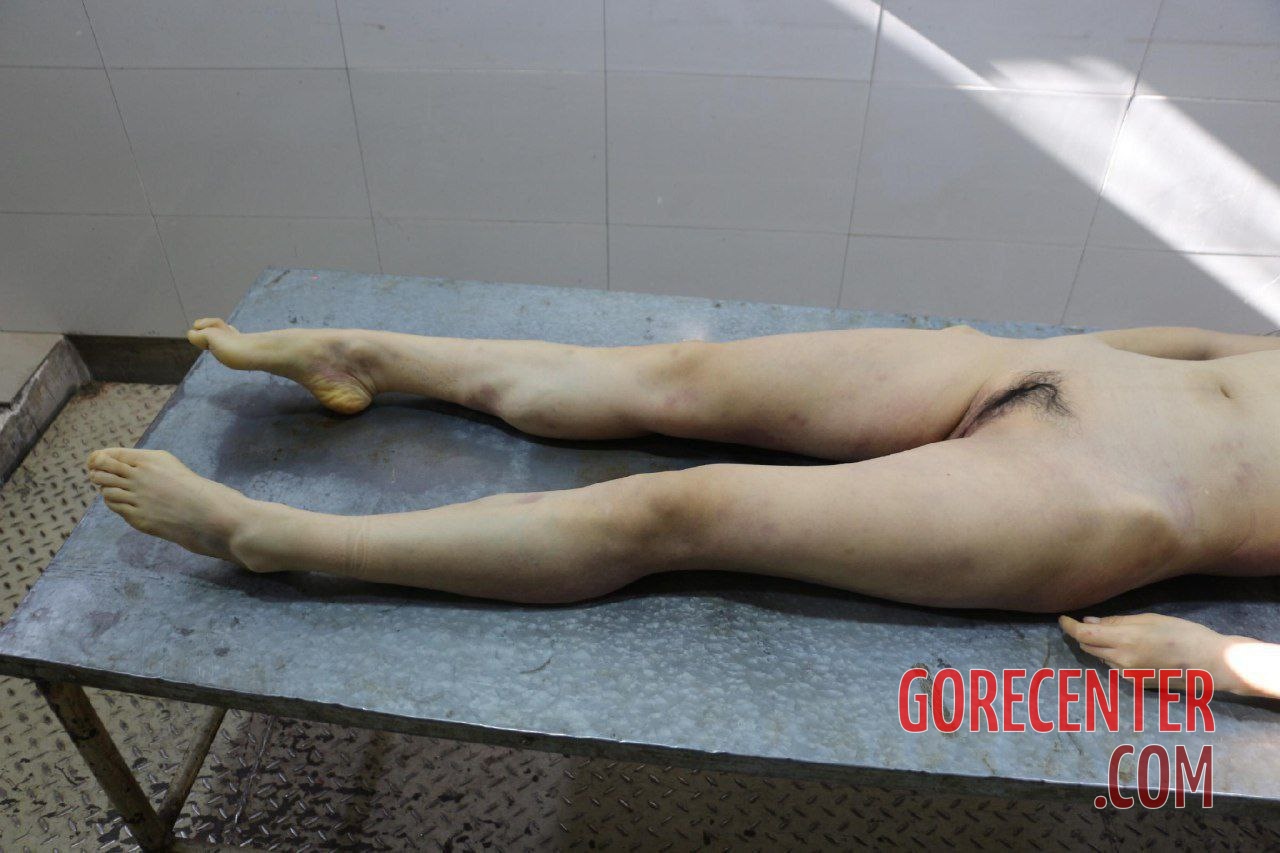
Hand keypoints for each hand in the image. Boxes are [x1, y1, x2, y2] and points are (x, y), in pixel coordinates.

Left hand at [1058, 613, 1234, 691]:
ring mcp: (1128, 676)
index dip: (1068, 627)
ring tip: (1117, 633)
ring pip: (1102, 657)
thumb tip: (1089, 621)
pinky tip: (1134, 649)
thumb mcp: (1150, 619)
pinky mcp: (1136, 685)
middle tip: (1084, 622)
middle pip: (1089, 647)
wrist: (1211, 665)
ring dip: (1101, 646)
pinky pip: (1116, 667)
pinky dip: (1115, 656)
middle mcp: (1121, 661)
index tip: (1061, 618)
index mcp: (1125, 640)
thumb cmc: (1184, 634)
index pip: (1083, 635)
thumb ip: (1117, 622)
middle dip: (1083, 635)